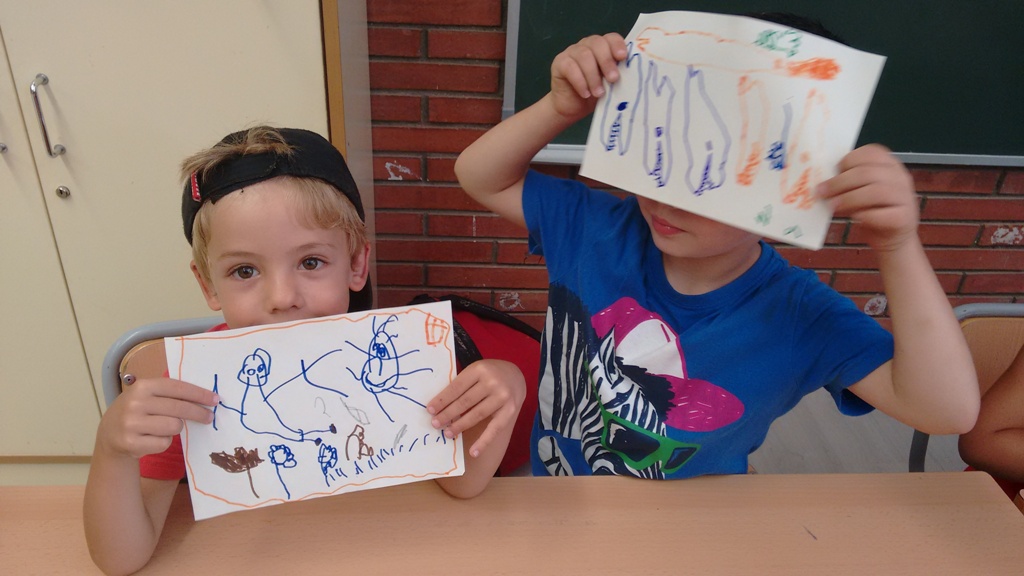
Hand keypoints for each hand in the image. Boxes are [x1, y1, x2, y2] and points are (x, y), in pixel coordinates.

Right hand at [96, 378, 218, 459]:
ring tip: (165, 428)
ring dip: (175, 428)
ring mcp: (131, 423)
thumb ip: (170, 394)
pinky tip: (152, 439)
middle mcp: (135, 403)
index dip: (198, 394)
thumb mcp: (147, 396)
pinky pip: (164, 443)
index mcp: (142, 386)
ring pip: (174, 426)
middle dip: (199, 413)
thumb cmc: (137, 411)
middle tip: (209, 417)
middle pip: (179, 408)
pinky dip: (164, 442)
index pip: (177, 388)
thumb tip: (206, 398)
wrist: (109, 434)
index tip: (215, 400)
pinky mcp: (131, 443)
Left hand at [426, 359, 525, 457]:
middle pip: (465, 401)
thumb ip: (462, 384)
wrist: (516, 376)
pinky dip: (483, 442)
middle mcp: (492, 382)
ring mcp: (502, 397)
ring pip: (477, 415)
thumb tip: (439, 406)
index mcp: (479, 369)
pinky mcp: (510, 411)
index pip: (456, 387)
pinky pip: (494, 429)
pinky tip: (473, 452)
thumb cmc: (489, 375)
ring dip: (460, 426)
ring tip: (448, 433)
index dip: (442, 400)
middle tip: (435, 424)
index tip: (430, 410)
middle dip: (448, 414)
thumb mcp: (476, 372)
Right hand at [549, 33, 627, 119]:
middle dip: (607, 61)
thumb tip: (631, 74)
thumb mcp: (610, 84)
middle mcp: (587, 45)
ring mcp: (572, 52)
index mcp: (602, 48)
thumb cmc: (594, 94)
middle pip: (597, 44)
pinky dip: (580, 81)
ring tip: (599, 93)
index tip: (623, 57)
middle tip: (613, 79)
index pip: (611, 38)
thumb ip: (617, 74)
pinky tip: (585, 94)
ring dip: (593, 76)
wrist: (572, 107)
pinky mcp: (559, 63)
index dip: (617, 45)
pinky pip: (570, 67)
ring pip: (584, 56)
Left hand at [816, 144, 919, 251]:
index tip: (832, 172)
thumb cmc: (871, 210)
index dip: (848, 160)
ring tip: (832, 206)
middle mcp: (900, 176)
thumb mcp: (860, 190)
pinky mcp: (904, 218)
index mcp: (889, 164)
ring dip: (849, 198)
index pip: (871, 152)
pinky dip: (865, 215)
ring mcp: (905, 197)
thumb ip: (848, 182)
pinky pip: (882, 214)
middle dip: (839, 182)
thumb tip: (823, 183)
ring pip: (875, 191)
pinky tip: (855, 217)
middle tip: (821, 192)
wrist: (892, 237)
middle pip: (868, 172)